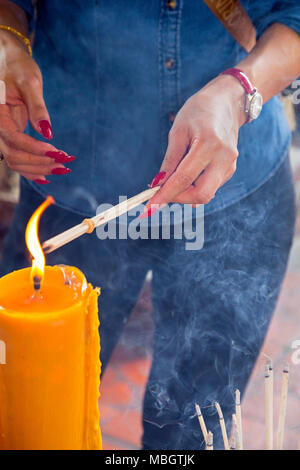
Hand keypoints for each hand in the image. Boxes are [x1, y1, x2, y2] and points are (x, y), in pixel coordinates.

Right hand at [0, 30, 73, 182]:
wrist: (9, 61)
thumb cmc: (18, 67)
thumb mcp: (30, 82)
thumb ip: (37, 108)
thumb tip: (47, 133)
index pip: (14, 140)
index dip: (35, 149)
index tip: (57, 151)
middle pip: (14, 156)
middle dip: (40, 162)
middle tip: (65, 162)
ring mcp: (3, 134)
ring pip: (15, 162)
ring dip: (39, 168)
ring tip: (63, 167)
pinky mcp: (11, 136)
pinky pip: (18, 158)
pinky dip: (32, 169)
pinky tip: (48, 175)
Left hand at [144, 74, 245, 213]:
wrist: (227, 103)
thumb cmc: (199, 112)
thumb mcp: (178, 131)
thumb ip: (170, 161)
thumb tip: (158, 185)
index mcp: (208, 144)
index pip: (184, 178)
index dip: (165, 195)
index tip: (150, 206)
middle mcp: (223, 158)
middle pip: (201, 194)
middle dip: (179, 198)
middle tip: (162, 193)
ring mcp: (230, 165)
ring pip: (206, 194)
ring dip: (186, 193)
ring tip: (174, 177)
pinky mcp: (231, 170)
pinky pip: (211, 187)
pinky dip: (195, 187)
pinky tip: (188, 175)